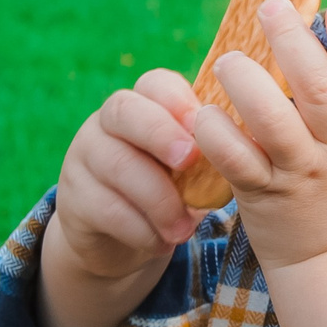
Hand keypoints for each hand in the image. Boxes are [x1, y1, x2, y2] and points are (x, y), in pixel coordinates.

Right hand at [35, 68, 203, 326]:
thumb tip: (253, 150)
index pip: (155, 84)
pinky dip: (139, 229)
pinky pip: (105, 208)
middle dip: (160, 133)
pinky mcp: (73, 200)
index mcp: (145, 106)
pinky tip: (160, 242)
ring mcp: (84, 158)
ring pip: (115, 163)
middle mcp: (107, 124)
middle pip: (123, 110)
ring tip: (184, 229)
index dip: (177, 99)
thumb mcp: (193, 171)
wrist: (124, 242)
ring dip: (157, 198)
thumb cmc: (173, 194)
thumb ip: (212, 154)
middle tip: (190, 160)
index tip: (204, 123)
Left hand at [192, 0, 326, 326]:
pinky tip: (204, 113)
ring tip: (228, 60)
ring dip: (247, 84)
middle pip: (318, 92)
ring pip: (271, 123)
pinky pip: (236, 161)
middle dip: (293, 44)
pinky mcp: (262, 198)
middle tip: (271, 8)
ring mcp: (299, 177)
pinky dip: (218, 135)